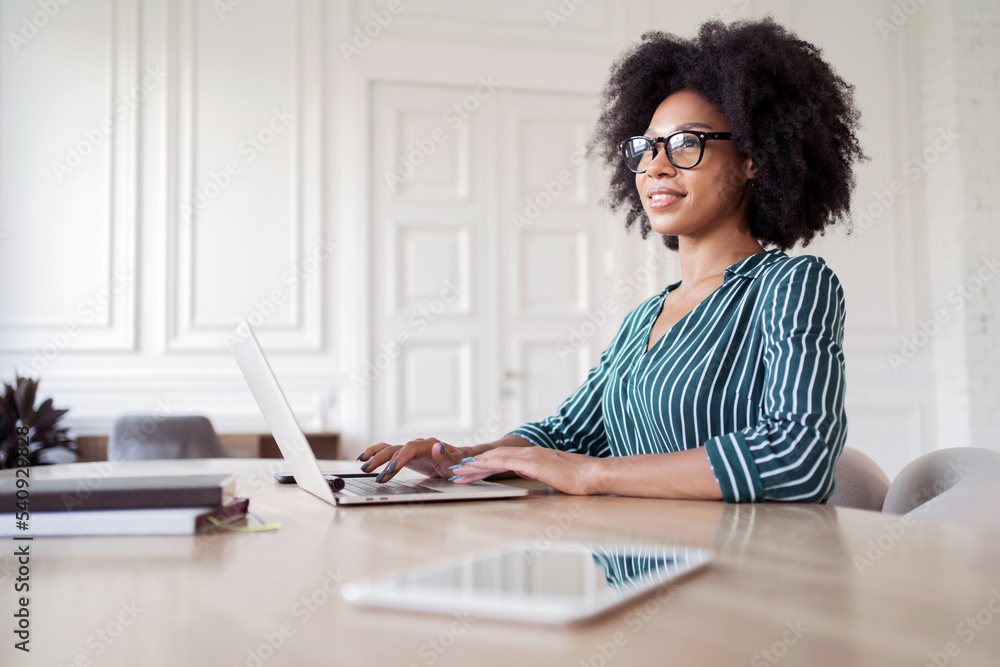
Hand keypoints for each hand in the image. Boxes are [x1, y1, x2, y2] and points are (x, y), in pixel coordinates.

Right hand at [357, 438, 466, 482]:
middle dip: (383, 460)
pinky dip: (376, 453)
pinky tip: (364, 459)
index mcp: (428, 444)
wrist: (456, 462)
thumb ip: (446, 456)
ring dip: (376, 458)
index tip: (392, 468)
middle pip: (396, 449)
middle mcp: (416, 444)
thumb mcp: (455, 463)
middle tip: (370, 470)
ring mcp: (409, 449)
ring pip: (389, 450)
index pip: (411, 448)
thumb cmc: (457, 463)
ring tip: (363, 467)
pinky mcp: (405, 455)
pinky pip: (389, 452)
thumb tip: (436, 446)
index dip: (400, 458)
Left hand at [449, 446, 601, 494]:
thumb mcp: (554, 478)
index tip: (469, 472)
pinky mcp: (531, 463)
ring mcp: (529, 456)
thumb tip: (531, 480)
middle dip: (473, 466)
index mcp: (533, 457)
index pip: (502, 459)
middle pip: (493, 457)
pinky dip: (486, 464)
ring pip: (494, 458)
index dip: (484, 465)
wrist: (592, 474)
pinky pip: (503, 462)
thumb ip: (541, 477)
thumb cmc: (579, 480)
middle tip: (455, 472)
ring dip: (474, 466)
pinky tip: (474, 467)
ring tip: (457, 473)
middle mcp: (528, 453)